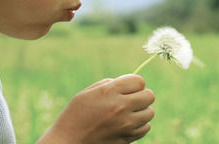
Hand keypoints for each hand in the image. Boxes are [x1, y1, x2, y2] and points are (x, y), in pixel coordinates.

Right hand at [37, 74, 154, 143]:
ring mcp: (126, 125)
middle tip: (131, 99)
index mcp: (109, 92)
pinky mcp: (127, 138)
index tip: (128, 87)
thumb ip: (108, 85)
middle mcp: (121, 107)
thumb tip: (126, 84)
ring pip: (150, 112)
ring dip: (142, 110)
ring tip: (129, 112)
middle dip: (142, 95)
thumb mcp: (87, 93)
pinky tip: (128, 123)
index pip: (139, 81)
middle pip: (149, 96)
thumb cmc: (75, 114)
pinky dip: (140, 124)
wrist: (69, 141)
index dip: (135, 83)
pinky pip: (145, 128)